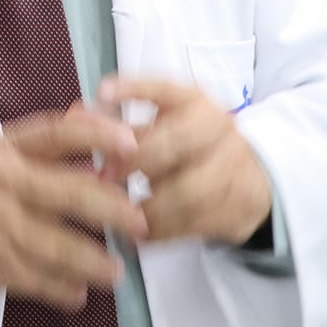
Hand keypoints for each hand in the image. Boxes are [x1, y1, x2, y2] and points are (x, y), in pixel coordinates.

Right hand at [0, 106, 146, 310]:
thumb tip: (100, 134)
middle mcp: (3, 183)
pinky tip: (80, 292)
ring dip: (98, 262)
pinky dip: (66, 289)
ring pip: (64, 246)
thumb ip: (47, 149)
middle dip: (116, 211)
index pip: (59, 133)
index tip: (132, 143)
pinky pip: (43, 281)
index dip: (99, 134)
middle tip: (141, 224)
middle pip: (73, 193)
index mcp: (5, 150)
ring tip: (117, 271)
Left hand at [99, 76, 272, 245]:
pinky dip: (163, 234)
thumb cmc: (189, 147)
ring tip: (119, 215)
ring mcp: (232, 168)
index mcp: (193, 101)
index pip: (164, 88)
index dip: (133, 88)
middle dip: (137, 160)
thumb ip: (120, 125)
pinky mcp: (235, 205)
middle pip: (177, 141)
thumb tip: (74, 116)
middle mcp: (217, 128)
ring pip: (189, 190)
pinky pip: (196, 223)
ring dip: (150, 207)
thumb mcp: (162, 127)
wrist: (252, 178)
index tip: (102, 92)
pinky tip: (138, 238)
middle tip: (104, 175)